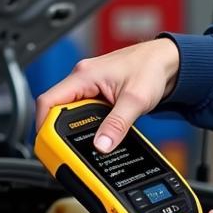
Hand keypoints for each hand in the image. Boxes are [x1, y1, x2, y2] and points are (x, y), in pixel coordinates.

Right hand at [34, 38, 179, 152]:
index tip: (48, 144)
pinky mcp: (100, 93)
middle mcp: (83, 78)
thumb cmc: (152, 68)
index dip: (43, 125)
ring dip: (75, 128)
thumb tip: (102, 145)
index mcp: (84, 75)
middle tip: (65, 150)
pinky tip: (96, 134)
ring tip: (82, 144)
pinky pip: (85, 111)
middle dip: (58, 130)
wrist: (169, 62)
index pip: (48, 101)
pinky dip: (87, 124)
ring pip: (71, 111)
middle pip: (57, 109)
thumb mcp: (135, 100)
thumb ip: (118, 124)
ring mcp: (90, 86)